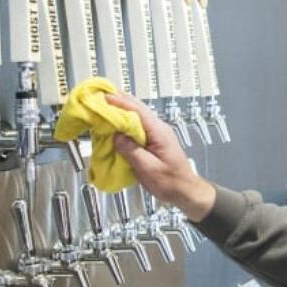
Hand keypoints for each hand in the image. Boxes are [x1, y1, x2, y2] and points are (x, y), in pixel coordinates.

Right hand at [105, 92, 215, 221]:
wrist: (185, 191)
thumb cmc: (170, 182)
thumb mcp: (148, 168)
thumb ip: (131, 150)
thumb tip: (116, 137)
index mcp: (158, 132)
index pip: (137, 110)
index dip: (119, 103)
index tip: (104, 98)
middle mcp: (159, 128)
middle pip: (138, 108)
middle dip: (120, 100)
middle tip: (102, 96)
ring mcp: (158, 133)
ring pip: (138, 115)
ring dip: (122, 109)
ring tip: (106, 106)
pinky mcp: (155, 140)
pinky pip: (139, 125)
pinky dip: (126, 121)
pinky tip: (117, 123)